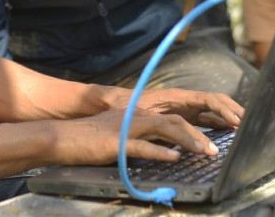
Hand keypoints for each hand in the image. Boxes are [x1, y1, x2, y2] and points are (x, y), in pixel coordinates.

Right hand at [55, 109, 223, 165]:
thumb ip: (139, 139)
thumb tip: (161, 150)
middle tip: (214, 151)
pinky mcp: (115, 143)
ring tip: (204, 152)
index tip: (209, 142)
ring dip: (187, 141)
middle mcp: (134, 118)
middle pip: (173, 121)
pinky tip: (174, 158)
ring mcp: (125, 129)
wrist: (60, 137)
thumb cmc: (86, 139)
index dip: (192, 128)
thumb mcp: (117, 134)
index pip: (171, 118)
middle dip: (197, 135)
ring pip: (163, 129)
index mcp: (135, 116)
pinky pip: (142, 146)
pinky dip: (160, 152)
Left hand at [131, 88, 243, 130]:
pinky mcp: (185, 116)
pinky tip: (228, 132)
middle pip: (217, 101)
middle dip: (234, 110)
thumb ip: (157, 117)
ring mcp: (187, 108)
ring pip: (214, 110)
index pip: (209, 99)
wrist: (119, 104)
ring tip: (244, 128)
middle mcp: (187, 100)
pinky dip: (219, 123)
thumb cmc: (130, 106)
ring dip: (229, 117)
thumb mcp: (142, 111)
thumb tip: (171, 123)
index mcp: (180, 96)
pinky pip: (207, 118)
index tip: (236, 120)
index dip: (224, 109)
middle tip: (249, 123)